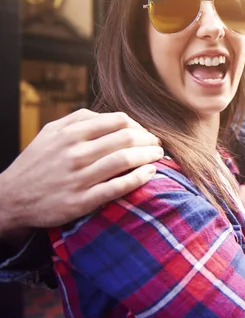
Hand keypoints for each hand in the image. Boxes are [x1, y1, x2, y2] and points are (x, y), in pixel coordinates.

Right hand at [0, 109, 163, 233]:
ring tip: (159, 156)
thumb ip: (80, 120)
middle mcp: (75, 153)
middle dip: (148, 139)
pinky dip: (139, 178)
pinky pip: (118, 187)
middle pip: (126, 138)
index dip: (138, 125)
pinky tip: (151, 173)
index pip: (117, 121)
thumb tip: (114, 116)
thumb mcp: (51, 133)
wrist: (11, 199)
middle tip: (157, 144)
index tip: (145, 132)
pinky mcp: (82, 201)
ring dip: (149, 156)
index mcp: (70, 133)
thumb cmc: (37, 163)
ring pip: (125, 160)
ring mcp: (79, 177)